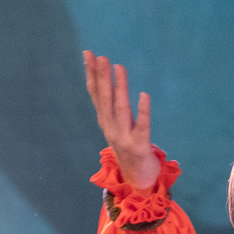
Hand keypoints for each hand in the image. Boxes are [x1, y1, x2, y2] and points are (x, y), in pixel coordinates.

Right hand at [82, 51, 158, 190]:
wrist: (138, 179)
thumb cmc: (129, 147)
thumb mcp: (117, 126)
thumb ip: (112, 106)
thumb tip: (107, 81)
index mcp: (105, 122)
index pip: (96, 95)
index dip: (92, 75)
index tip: (88, 54)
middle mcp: (111, 129)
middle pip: (105, 100)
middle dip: (102, 77)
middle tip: (101, 57)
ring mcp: (124, 138)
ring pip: (120, 109)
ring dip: (119, 88)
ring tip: (119, 67)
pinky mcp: (140, 146)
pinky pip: (142, 126)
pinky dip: (143, 111)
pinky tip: (144, 95)